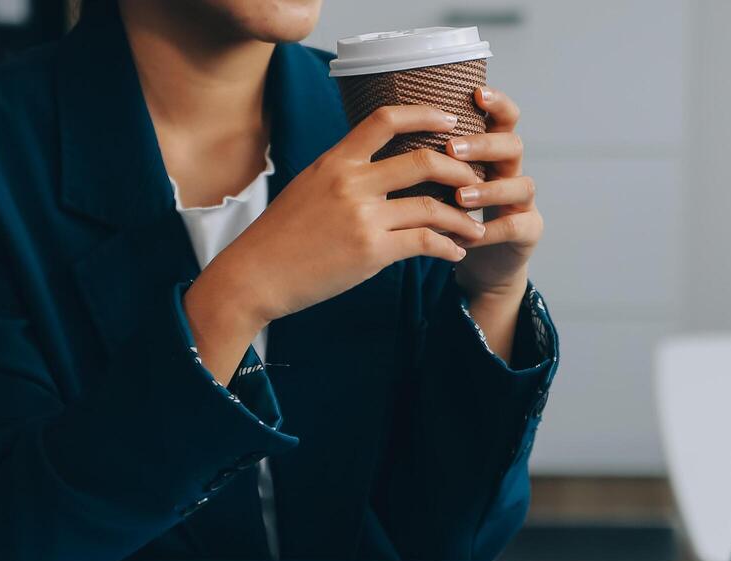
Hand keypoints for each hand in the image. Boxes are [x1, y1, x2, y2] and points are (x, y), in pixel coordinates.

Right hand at [183, 105, 488, 383]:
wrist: (254, 276)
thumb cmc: (279, 238)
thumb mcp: (307, 188)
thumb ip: (342, 174)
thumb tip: (373, 168)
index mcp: (335, 162)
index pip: (385, 119)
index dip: (424, 114)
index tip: (450, 120)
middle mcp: (351, 182)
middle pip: (424, 160)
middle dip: (460, 169)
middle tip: (475, 181)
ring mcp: (362, 217)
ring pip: (433, 206)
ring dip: (463, 217)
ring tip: (476, 227)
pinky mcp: (371, 252)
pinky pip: (425, 242)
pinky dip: (448, 247)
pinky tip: (455, 252)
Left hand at [448, 87, 542, 346]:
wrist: (478, 262)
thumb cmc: (449, 215)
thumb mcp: (436, 183)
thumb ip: (423, 159)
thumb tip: (383, 129)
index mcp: (490, 152)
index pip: (502, 117)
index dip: (496, 102)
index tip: (476, 92)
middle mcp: (510, 171)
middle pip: (513, 144)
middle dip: (484, 144)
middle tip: (452, 148)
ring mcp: (523, 201)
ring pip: (522, 184)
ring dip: (490, 189)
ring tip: (461, 196)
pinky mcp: (528, 231)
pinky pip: (516, 226)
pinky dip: (491, 231)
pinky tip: (469, 237)